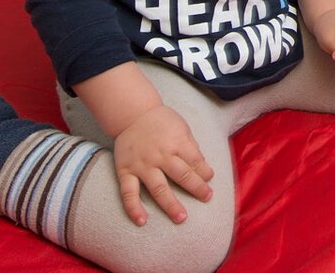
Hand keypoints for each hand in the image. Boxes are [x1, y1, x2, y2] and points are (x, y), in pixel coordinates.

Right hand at [112, 103, 214, 225]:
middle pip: (182, 175)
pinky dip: (134, 208)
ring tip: (181, 218)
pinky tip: (142, 221)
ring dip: (170, 205)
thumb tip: (202, 166)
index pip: (195, 161)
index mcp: (176, 143)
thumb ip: (191, 146)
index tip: (209, 179)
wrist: (132, 113)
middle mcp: (160, 156)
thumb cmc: (160, 121)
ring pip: (158, 188)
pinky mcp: (126, 171)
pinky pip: (128, 193)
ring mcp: (142, 165)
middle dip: (197, 188)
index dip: (205, 172)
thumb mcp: (182, 127)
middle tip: (206, 198)